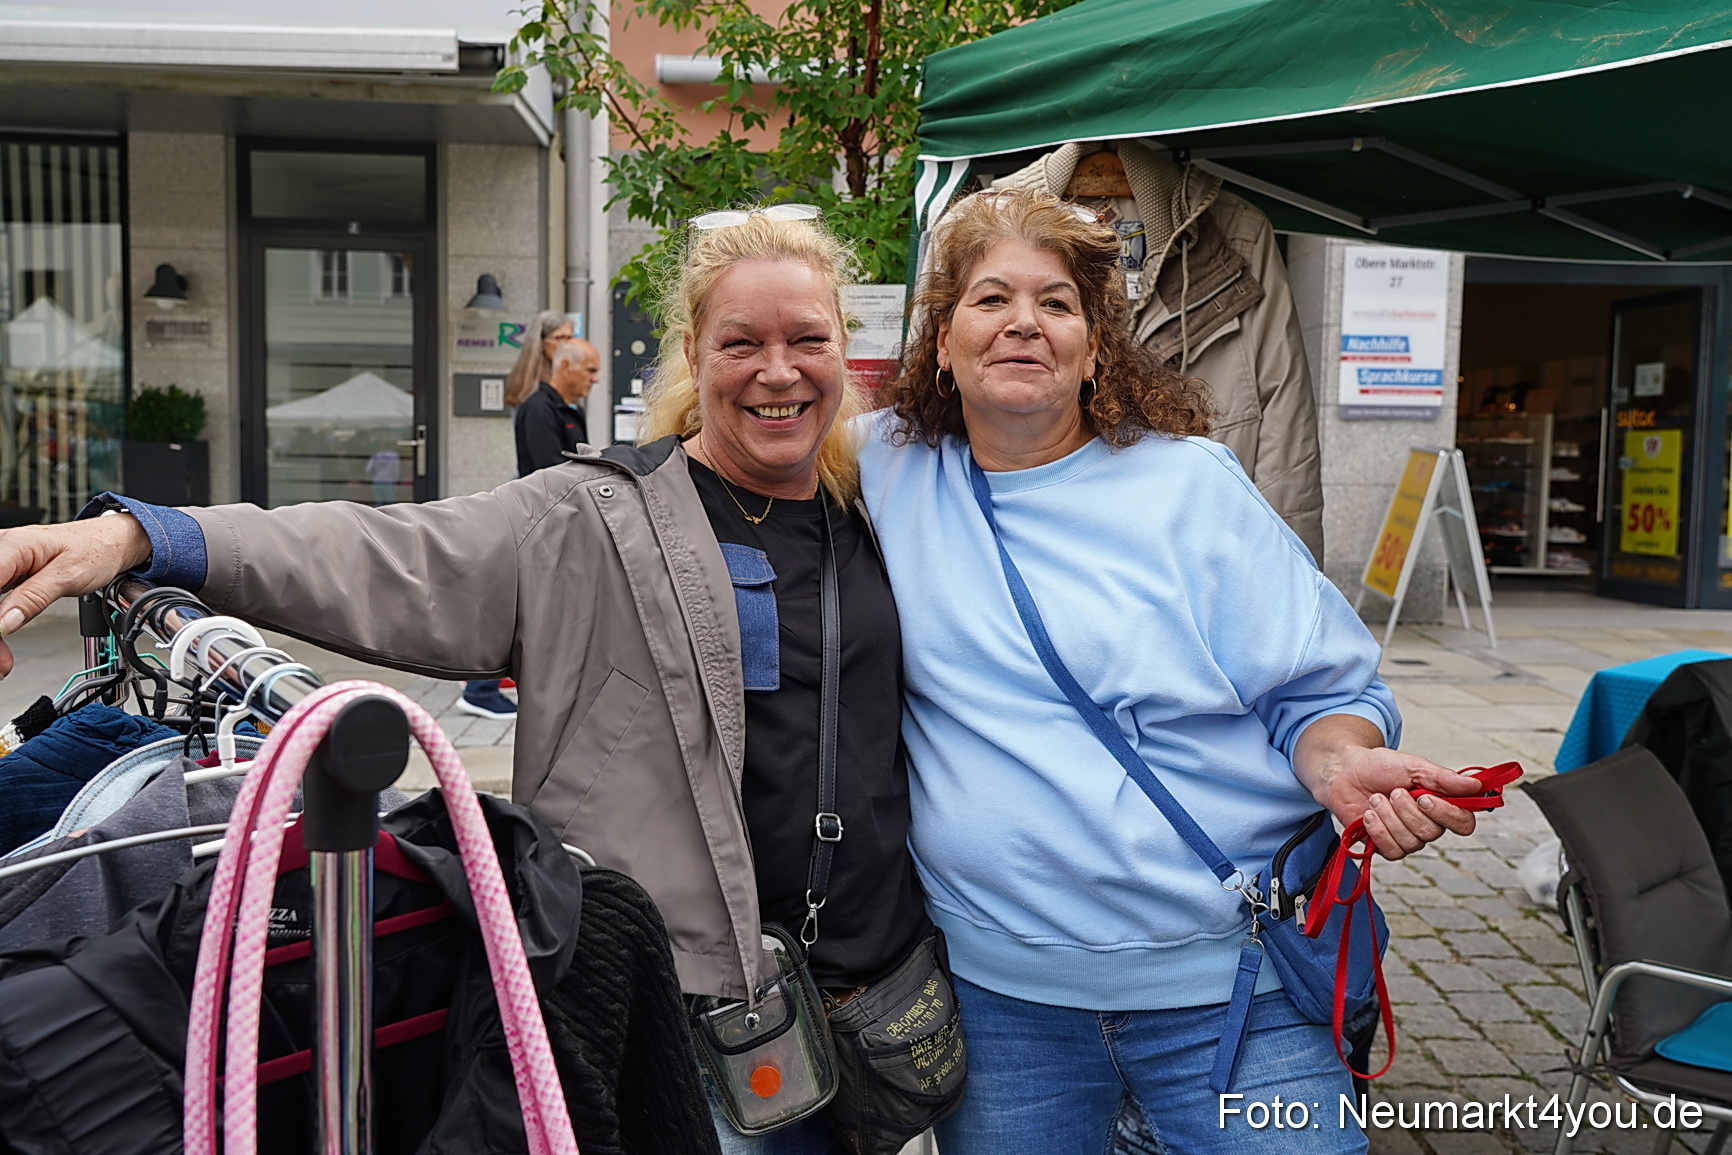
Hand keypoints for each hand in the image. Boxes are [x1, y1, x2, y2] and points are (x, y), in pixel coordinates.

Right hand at [0, 516, 151, 676]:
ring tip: (4, 660)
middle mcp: (2, 551)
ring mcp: (2, 564)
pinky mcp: (7, 576)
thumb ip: (34, 597)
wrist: (110, 543)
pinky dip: (0, 625)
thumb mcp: (67, 576)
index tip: (0, 633)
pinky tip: (4, 643)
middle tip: (2, 660)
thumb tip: (5, 622)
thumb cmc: (95, 550)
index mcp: (13, 546)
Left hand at [1290, 714, 1483, 860]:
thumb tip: (1477, 785)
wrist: (1345, 773)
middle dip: (1407, 810)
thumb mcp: (1413, 765)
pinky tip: (1368, 814)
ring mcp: (1407, 838)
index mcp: (1440, 805)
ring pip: (1410, 842)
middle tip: (1393, 791)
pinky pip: (1391, 850)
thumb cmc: (1380, 767)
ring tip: (1376, 798)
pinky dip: (1377, 829)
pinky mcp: (1385, 847)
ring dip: (1389, 816)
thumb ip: (1443, 778)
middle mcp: (1427, 825)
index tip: (1426, 798)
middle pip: (1432, 833)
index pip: (1464, 824)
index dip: (1448, 815)